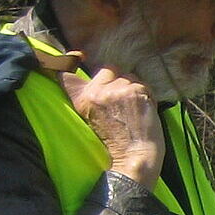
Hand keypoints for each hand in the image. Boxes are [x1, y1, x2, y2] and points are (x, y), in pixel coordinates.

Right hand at [64, 67, 164, 186]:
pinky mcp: (136, 91)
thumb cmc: (114, 145)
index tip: (78, 55)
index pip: (67, 75)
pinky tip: (144, 111)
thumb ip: (88, 100)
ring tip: (134, 110)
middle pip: (108, 69)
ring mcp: (117, 90)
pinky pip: (144, 84)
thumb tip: (88, 81)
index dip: (71, 62)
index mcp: (81, 99)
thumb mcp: (89, 120)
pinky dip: (147, 95)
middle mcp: (96, 91)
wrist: (132, 159)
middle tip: (122, 102)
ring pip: (129, 76)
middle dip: (116, 80)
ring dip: (133, 88)